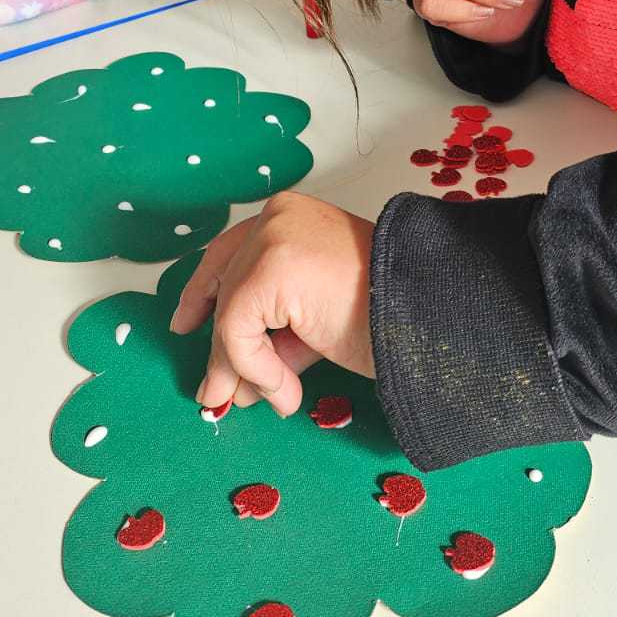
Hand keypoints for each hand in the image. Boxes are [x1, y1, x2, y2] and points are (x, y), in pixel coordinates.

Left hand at [169, 191, 374, 417]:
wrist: (429, 314)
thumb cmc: (387, 314)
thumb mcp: (315, 321)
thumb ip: (273, 339)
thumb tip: (227, 384)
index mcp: (291, 217)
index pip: (230, 252)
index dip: (203, 290)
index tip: (187, 323)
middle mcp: (277, 218)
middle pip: (226, 286)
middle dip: (222, 347)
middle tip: (218, 393)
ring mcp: (272, 239)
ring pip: (230, 314)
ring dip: (246, 368)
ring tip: (276, 400)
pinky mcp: (271, 268)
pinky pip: (238, 331)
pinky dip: (258, 370)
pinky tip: (287, 394)